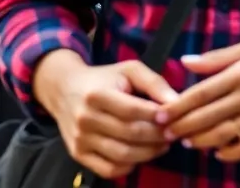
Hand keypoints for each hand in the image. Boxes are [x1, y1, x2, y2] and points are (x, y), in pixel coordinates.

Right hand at [34, 49, 176, 179]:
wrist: (62, 89)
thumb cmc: (102, 79)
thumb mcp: (127, 71)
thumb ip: (154, 82)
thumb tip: (176, 103)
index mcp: (95, 94)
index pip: (132, 111)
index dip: (156, 117)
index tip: (171, 117)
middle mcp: (84, 117)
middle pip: (131, 134)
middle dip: (158, 136)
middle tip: (171, 134)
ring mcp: (80, 137)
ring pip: (123, 155)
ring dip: (149, 153)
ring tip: (160, 145)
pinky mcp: (77, 153)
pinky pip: (110, 169)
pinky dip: (129, 166)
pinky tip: (138, 154)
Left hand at [161, 39, 239, 160]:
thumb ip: (217, 57)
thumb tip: (185, 61)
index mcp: (239, 74)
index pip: (200, 94)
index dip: (178, 106)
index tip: (160, 114)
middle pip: (207, 116)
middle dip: (183, 127)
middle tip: (165, 132)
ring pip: (225, 133)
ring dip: (201, 141)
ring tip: (186, 143)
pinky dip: (231, 153)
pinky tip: (218, 153)